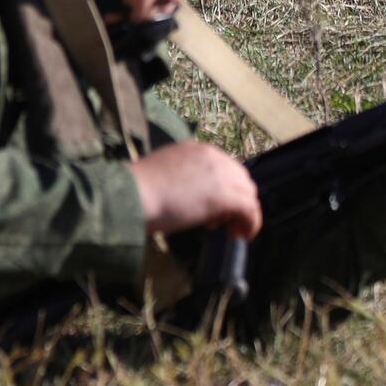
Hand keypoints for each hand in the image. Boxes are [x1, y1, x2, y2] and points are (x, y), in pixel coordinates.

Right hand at [128, 141, 262, 239]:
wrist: (133, 194)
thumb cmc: (138, 190)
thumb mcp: (166, 176)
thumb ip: (184, 181)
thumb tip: (192, 198)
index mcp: (196, 149)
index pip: (224, 168)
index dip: (224, 189)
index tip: (212, 210)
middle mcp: (212, 156)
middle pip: (241, 179)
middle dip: (235, 201)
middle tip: (221, 223)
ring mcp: (221, 174)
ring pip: (248, 193)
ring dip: (244, 213)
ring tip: (231, 231)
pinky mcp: (226, 195)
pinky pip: (250, 209)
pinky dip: (251, 223)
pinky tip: (242, 235)